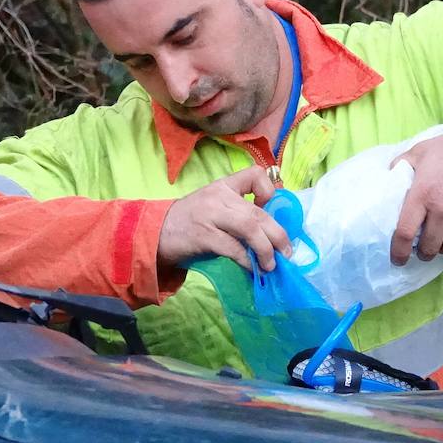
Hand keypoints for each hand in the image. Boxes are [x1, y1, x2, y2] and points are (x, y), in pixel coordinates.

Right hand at [158, 167, 291, 272]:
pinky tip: (251, 269)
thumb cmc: (190, 221)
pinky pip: (234, 248)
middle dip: (278, 234)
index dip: (269, 192)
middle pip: (258, 212)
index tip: (269, 210)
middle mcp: (219, 196)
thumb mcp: (214, 205)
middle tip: (287, 253)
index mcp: (224, 185)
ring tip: (271, 265)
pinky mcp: (204, 235)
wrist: (156, 232)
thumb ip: (238, 210)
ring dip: (266, 250)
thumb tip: (270, 232)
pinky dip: (247, 260)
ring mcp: (211, 215)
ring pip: (250, 228)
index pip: (255, 174)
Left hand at [390, 129, 442, 264]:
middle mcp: (442, 211)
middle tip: (420, 250)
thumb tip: (389, 178)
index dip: (398, 251)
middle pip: (428, 248)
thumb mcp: (419, 151)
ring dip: (441, 247)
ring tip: (439, 240)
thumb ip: (401, 165)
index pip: (405, 233)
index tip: (397, 259)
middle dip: (422, 253)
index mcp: (422, 195)